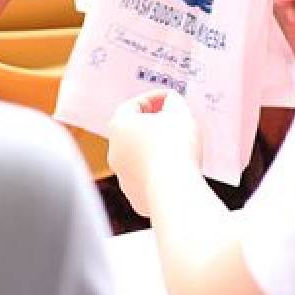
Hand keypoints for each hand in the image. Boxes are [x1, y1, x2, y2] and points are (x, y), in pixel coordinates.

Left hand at [107, 90, 200, 217]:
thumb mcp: (179, 111)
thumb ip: (173, 101)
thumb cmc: (175, 147)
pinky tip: (176, 169)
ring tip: (179, 147)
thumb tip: (171, 102)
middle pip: (135, 132)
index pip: (135, 105)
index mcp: (119, 126)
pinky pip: (149, 178)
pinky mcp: (136, 196)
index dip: (156, 98)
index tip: (171, 99)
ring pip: (141, 157)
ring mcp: (123, 176)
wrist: (176, 190)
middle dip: (155, 125)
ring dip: (157, 149)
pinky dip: (160, 172)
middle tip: (175, 121)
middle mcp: (115, 152)